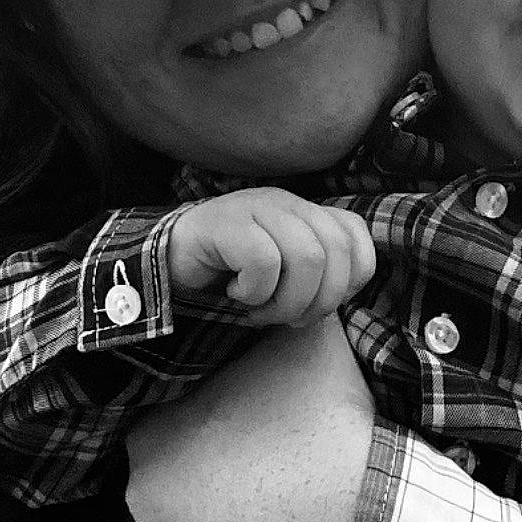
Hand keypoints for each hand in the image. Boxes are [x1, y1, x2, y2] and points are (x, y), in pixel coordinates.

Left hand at [125, 315, 374, 521]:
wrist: (357, 519)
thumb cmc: (318, 424)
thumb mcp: (306, 342)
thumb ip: (280, 318)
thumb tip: (290, 300)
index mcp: (150, 434)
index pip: (168, 412)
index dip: (209, 406)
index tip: (246, 404)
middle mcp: (145, 499)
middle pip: (180, 465)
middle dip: (214, 456)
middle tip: (265, 442)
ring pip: (200, 515)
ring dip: (229, 504)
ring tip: (279, 482)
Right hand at [168, 189, 376, 323]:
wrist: (165, 266)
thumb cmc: (230, 276)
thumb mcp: (284, 275)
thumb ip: (318, 274)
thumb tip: (346, 295)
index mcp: (304, 211)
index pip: (355, 236)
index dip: (350, 280)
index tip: (319, 305)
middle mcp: (285, 202)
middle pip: (337, 251)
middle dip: (319, 301)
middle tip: (287, 318)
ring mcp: (255, 208)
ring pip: (307, 257)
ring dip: (287, 301)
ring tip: (260, 310)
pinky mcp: (225, 223)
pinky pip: (264, 262)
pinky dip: (255, 293)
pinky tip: (236, 294)